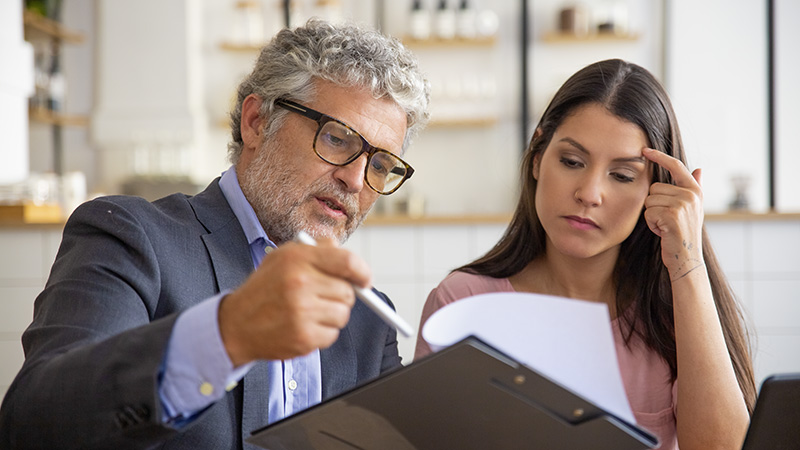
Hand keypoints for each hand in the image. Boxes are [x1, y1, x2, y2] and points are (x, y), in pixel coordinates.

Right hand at [218, 238, 369, 365]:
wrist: (236, 324)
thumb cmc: (264, 288)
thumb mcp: (283, 257)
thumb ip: (317, 250)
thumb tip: (346, 255)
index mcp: (298, 258)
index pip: (347, 262)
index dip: (362, 272)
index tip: (364, 279)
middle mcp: (300, 283)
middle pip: (348, 292)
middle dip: (340, 295)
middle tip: (322, 297)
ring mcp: (302, 312)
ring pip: (343, 315)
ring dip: (332, 315)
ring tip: (309, 312)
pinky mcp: (303, 337)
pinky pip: (332, 335)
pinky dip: (323, 333)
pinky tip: (303, 326)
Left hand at [642, 148, 704, 279]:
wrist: (686, 258)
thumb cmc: (684, 233)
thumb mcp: (692, 209)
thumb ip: (693, 187)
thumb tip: (698, 169)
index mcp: (694, 190)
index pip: (676, 166)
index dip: (659, 156)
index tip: (645, 150)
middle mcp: (690, 194)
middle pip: (654, 187)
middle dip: (654, 204)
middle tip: (667, 220)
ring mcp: (682, 204)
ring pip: (649, 200)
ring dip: (652, 215)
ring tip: (666, 226)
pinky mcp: (672, 214)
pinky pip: (648, 212)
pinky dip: (651, 224)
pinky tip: (663, 232)